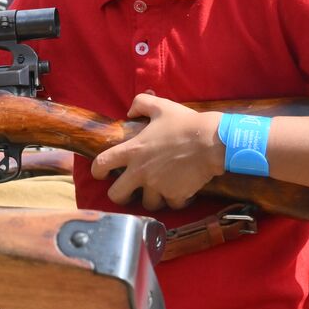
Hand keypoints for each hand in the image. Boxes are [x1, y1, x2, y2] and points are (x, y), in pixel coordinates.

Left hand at [89, 94, 225, 209]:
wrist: (211, 141)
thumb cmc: (185, 123)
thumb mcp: (161, 106)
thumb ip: (141, 103)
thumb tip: (129, 111)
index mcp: (133, 151)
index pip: (102, 163)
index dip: (97, 170)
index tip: (100, 173)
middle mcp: (140, 172)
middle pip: (116, 195)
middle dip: (119, 195)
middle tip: (128, 191)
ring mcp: (157, 186)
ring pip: (146, 204)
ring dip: (152, 198)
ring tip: (160, 190)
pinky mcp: (175, 195)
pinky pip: (171, 205)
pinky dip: (176, 200)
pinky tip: (182, 192)